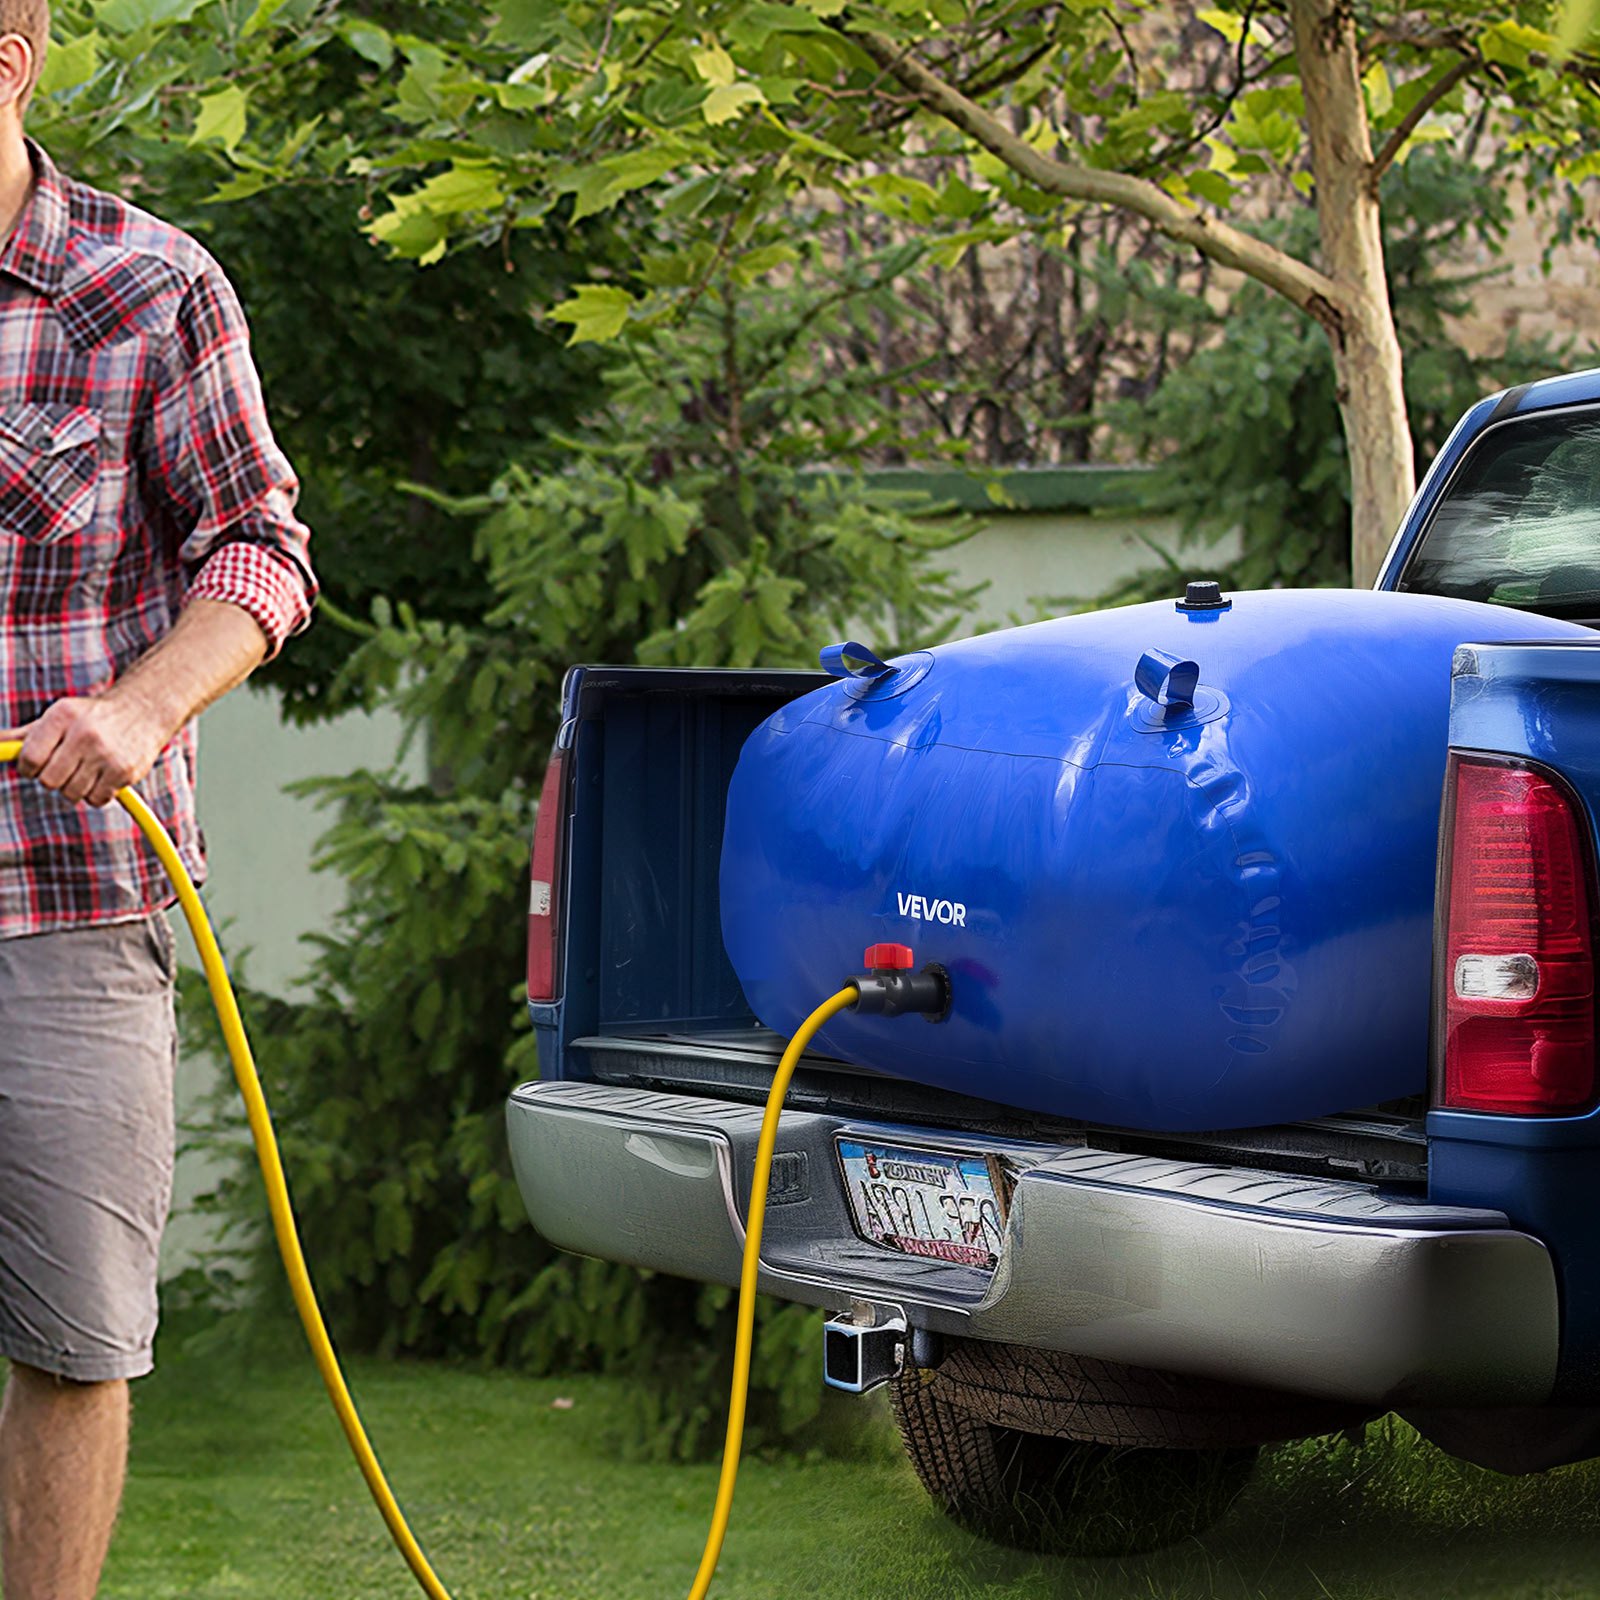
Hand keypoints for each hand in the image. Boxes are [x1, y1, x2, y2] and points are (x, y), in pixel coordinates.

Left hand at [2, 686, 173, 807]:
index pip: (30, 759)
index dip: (29, 768)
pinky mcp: (124, 772)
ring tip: (86, 770)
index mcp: (62, 716)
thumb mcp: (58, 716)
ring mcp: (107, 754)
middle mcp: (84, 734)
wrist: (144, 710)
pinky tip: (103, 776)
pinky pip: (97, 799)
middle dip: (53, 779)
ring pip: (72, 793)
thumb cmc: (92, 716)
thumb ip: (24, 735)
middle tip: (65, 767)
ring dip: (75, 788)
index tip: (37, 765)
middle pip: (49, 781)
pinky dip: (96, 794)